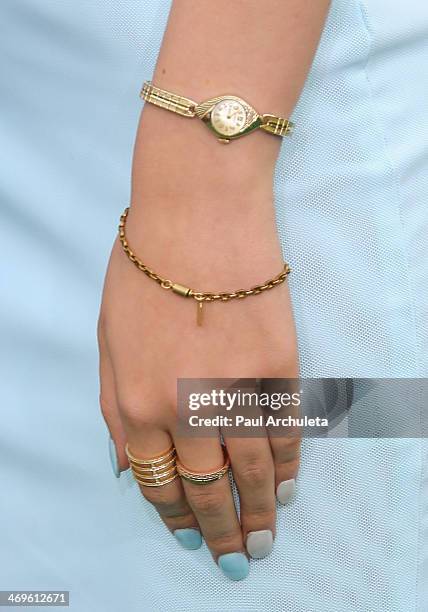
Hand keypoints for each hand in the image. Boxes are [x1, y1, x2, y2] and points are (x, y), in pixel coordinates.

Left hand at [98, 182, 300, 580]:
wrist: (198, 214)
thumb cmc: (144, 271)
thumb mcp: (106, 340)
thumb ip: (113, 409)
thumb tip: (125, 467)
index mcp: (136, 403)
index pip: (157, 482)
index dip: (173, 514)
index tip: (187, 534)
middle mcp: (185, 409)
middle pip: (207, 489)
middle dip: (219, 531)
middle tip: (232, 558)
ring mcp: (236, 390)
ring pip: (252, 473)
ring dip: (258, 513)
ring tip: (262, 541)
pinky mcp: (277, 368)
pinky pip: (285, 433)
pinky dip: (287, 468)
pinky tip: (285, 490)